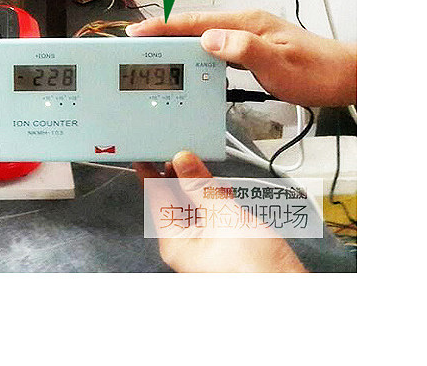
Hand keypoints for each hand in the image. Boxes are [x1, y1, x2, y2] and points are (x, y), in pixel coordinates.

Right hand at [126, 10, 355, 106]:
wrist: (344, 77)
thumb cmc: (318, 71)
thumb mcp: (280, 63)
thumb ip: (244, 49)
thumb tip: (209, 39)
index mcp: (245, 23)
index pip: (194, 21)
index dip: (163, 26)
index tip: (136, 31)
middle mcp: (242, 24)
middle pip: (192, 26)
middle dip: (160, 33)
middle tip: (133, 44)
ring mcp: (246, 35)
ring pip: (201, 37)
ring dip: (176, 44)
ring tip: (151, 55)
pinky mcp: (249, 48)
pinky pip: (214, 48)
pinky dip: (195, 54)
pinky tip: (189, 66)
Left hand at [134, 151, 306, 272]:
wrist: (290, 289)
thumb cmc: (255, 268)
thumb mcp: (223, 215)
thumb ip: (199, 185)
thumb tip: (182, 161)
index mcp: (175, 243)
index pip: (156, 197)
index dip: (152, 171)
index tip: (148, 151)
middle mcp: (184, 246)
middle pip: (173, 199)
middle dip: (177, 174)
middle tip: (180, 149)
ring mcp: (202, 245)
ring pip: (192, 204)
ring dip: (197, 184)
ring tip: (199, 162)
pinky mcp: (220, 242)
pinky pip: (208, 213)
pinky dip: (211, 197)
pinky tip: (217, 185)